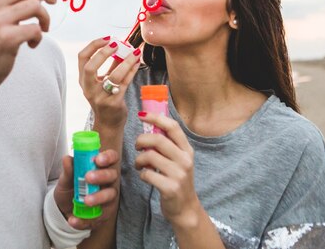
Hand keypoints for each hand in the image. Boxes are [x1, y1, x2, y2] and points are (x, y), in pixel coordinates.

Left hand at [54, 149, 119, 228]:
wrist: (64, 208)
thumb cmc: (70, 187)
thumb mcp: (66, 179)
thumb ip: (68, 170)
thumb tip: (67, 159)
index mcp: (100, 167)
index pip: (112, 157)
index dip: (108, 157)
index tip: (98, 159)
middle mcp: (108, 181)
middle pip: (112, 175)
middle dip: (102, 176)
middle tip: (88, 178)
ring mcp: (108, 198)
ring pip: (110, 196)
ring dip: (98, 197)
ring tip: (85, 201)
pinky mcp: (104, 214)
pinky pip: (98, 217)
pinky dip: (85, 220)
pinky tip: (73, 220)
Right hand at [78, 37, 140, 129]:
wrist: (109, 123)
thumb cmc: (106, 99)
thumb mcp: (104, 81)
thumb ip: (111, 65)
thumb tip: (122, 46)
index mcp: (83, 80)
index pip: (82, 58)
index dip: (93, 46)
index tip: (107, 38)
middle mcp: (89, 89)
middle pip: (89, 67)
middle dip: (103, 53)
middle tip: (117, 44)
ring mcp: (100, 97)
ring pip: (113, 76)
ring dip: (125, 61)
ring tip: (135, 52)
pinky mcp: (113, 104)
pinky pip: (124, 83)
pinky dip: (132, 71)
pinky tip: (137, 62)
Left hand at [135, 113, 201, 227]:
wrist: (185, 208)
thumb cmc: (176, 179)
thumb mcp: (178, 160)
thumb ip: (167, 145)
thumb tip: (149, 125)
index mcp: (187, 150)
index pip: (172, 126)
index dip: (156, 118)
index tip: (141, 115)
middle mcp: (185, 160)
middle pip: (158, 139)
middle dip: (141, 140)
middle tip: (137, 146)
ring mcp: (179, 174)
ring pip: (149, 156)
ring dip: (139, 159)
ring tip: (140, 164)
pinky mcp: (170, 188)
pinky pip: (147, 174)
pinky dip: (142, 174)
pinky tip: (145, 176)